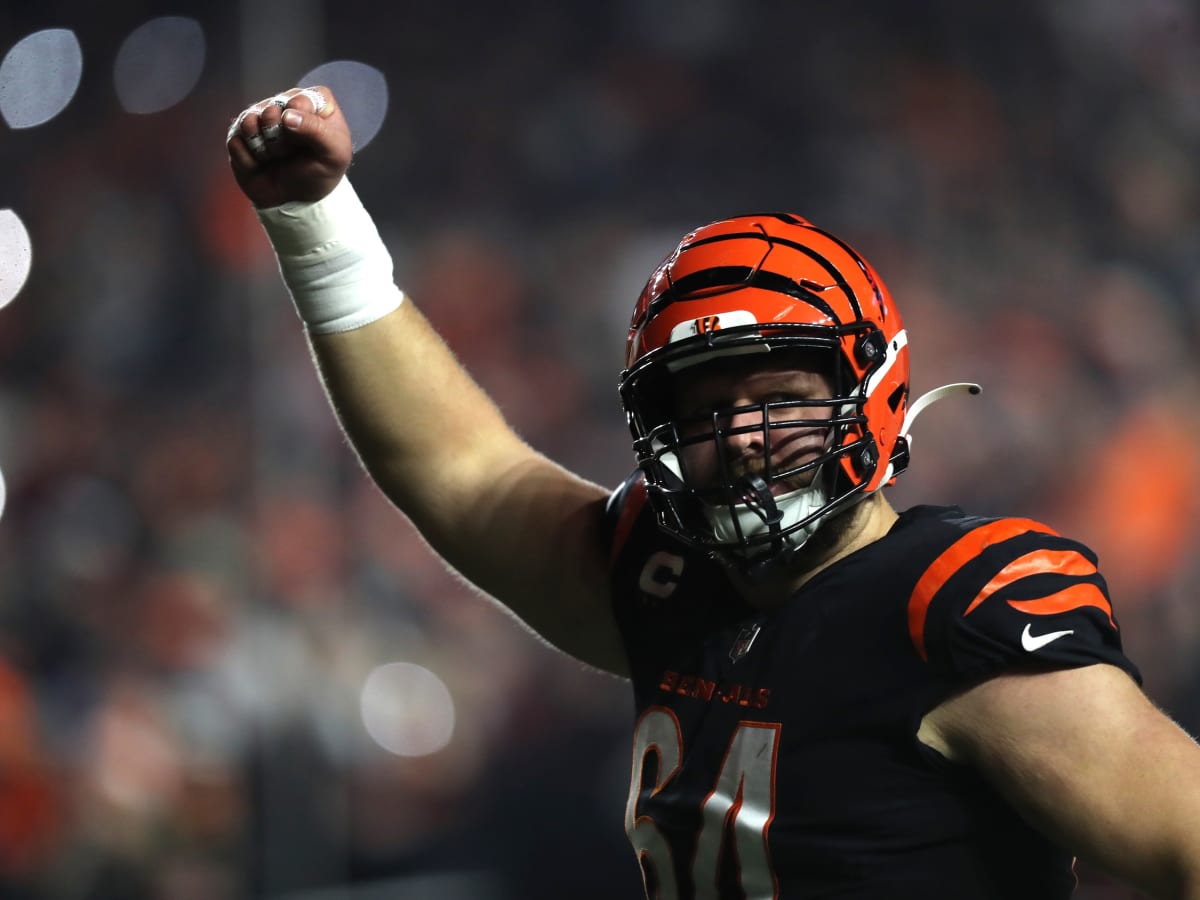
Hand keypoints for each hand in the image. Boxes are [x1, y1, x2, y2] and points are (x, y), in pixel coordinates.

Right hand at [226, 86, 351, 208]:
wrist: (296, 200)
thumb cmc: (320, 173)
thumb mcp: (335, 155)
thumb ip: (319, 130)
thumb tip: (286, 115)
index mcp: (313, 101)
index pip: (299, 102)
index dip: (302, 127)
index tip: (310, 144)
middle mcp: (283, 102)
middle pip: (271, 112)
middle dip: (281, 141)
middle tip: (291, 153)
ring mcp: (258, 116)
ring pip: (248, 123)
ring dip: (264, 150)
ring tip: (276, 157)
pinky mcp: (239, 133)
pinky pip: (235, 142)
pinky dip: (249, 161)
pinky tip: (261, 163)